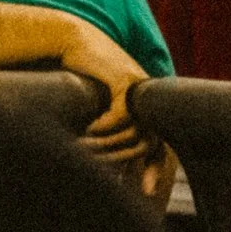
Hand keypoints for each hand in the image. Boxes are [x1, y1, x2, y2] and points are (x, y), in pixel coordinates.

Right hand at [56, 22, 165, 185]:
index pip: (160, 146)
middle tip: (93, 162)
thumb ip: (107, 127)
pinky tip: (89, 128)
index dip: (156, 169)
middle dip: (119, 158)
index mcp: (146, 110)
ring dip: (107, 144)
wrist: (71, 39)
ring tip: (83, 145)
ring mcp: (140, 90)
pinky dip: (106, 126)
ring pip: (134, 132)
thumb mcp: (95, 105)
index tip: (148, 192)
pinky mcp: (125, 80)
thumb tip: (106, 158)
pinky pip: (122, 114)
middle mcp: (149, 101)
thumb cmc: (78, 73)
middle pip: (146, 144)